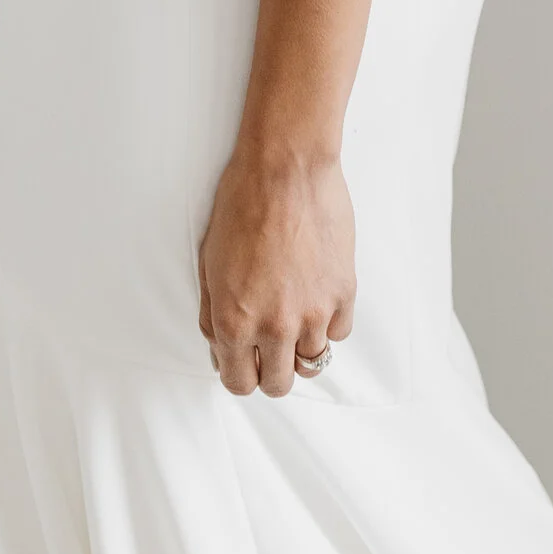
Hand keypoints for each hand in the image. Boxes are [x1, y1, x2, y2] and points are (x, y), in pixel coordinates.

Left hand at [198, 140, 355, 396]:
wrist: (286, 168)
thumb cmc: (240, 206)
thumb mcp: (209, 264)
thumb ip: (213, 315)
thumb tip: (221, 350)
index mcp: (234, 321)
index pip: (240, 383)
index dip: (240, 374)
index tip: (244, 362)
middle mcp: (275, 326)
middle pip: (278, 385)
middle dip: (270, 371)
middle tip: (269, 348)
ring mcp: (314, 313)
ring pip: (312, 364)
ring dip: (301, 350)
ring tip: (294, 320)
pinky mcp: (343, 293)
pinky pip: (338, 332)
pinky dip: (327, 324)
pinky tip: (316, 298)